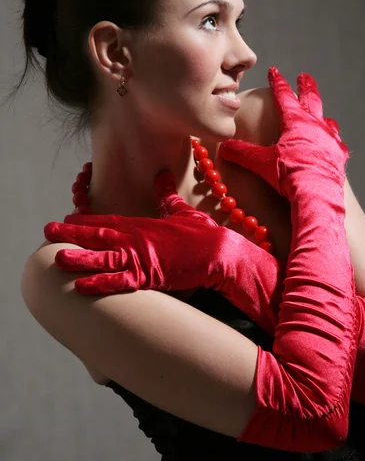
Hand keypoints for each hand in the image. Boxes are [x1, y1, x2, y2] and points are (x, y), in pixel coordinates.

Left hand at [44, 169, 284, 334]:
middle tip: (48, 230)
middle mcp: (137, 239)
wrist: (220, 253)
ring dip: (79, 257)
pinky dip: (99, 283)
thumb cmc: (203, 234)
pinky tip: (81, 286)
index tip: (66, 219)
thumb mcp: (182, 211)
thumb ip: (167, 194)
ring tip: (56, 257)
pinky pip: (119, 281)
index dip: (85, 221)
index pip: (108, 221)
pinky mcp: (149, 276)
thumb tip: (161, 174)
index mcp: (143, 224)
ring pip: (103, 257)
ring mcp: (141, 257)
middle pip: (98, 235)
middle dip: (71, 233)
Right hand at [219, 66, 349, 200]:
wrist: (316, 194)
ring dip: (321, 115)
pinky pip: (336, 143)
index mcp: (295, 122)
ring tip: (320, 114)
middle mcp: (315, 125)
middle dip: (306, 86)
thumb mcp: (261, 163)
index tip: (273, 70)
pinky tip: (330, 145)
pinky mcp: (339, 155)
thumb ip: (242, 153)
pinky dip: (331, 141)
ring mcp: (330, 139)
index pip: (283, 96)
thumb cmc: (288, 176)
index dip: (277, 82)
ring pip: (326, 120)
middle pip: (311, 99)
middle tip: (304, 76)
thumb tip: (223, 148)